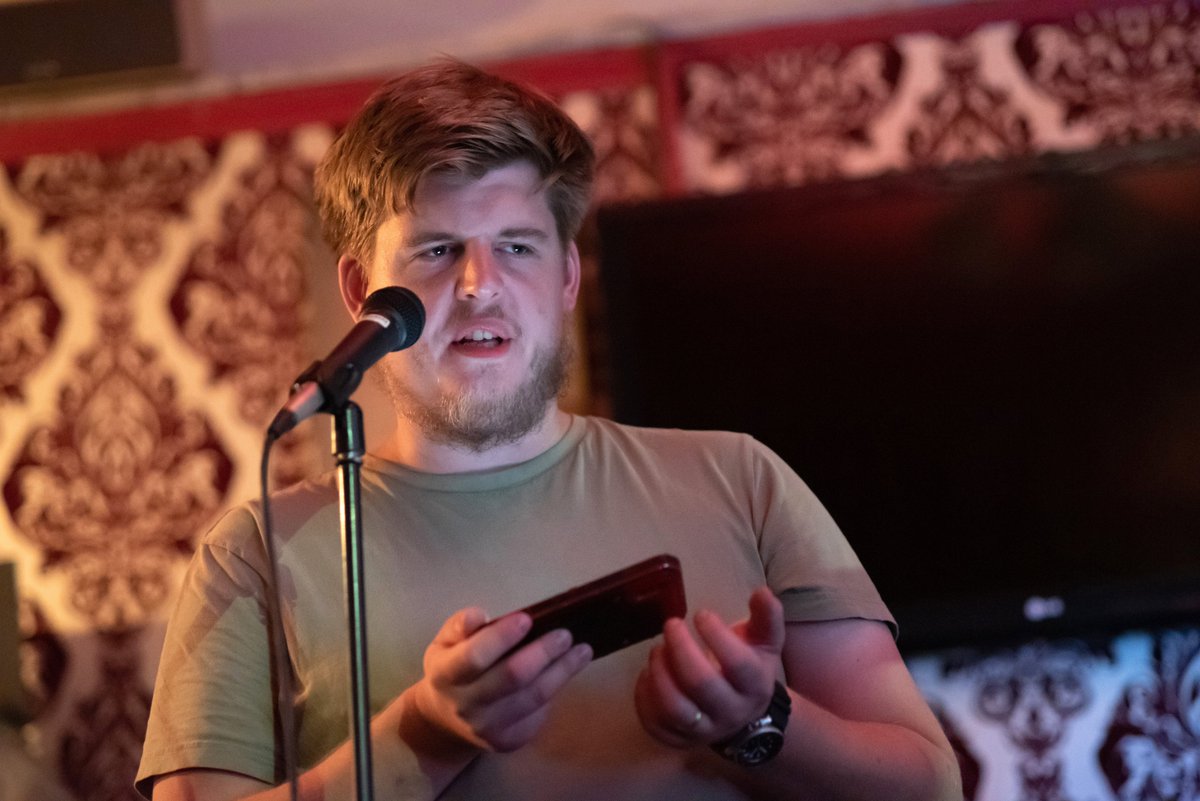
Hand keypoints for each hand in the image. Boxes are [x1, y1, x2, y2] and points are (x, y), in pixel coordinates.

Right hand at [411, 606, 592, 752]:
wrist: (446, 721)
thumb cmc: (452, 668)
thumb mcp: (444, 643)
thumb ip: (460, 626)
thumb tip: (479, 615)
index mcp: (445, 675)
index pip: (475, 656)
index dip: (501, 637)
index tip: (526, 618)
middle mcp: (466, 705)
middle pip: (512, 678)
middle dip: (543, 652)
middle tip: (565, 634)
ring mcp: (488, 728)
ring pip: (534, 697)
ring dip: (563, 671)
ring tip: (582, 650)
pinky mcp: (509, 741)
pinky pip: (539, 712)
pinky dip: (556, 688)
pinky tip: (567, 670)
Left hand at [634, 586, 785, 748]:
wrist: (744, 716)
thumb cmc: (750, 668)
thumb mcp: (764, 642)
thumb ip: (767, 616)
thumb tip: (762, 592)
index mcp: (754, 686)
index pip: (738, 664)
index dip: (717, 636)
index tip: (700, 614)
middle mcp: (730, 712)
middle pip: (702, 685)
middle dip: (681, 649)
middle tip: (671, 624)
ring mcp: (703, 731)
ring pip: (675, 708)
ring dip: (659, 673)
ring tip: (657, 649)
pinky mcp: (678, 739)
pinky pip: (654, 723)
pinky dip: (644, 696)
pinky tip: (648, 672)